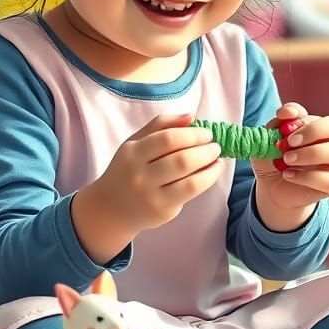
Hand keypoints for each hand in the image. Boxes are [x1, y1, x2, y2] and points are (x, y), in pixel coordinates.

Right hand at [90, 113, 222, 235]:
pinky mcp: (163, 211)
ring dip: (210, 166)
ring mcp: (151, 196)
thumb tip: (191, 117)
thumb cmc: (128, 170)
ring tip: (217, 159)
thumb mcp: (135, 143)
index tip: (206, 133)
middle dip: (204, 150)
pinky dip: (207, 180)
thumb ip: (161, 125)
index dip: (192, 134)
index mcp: (132, 153)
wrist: (112, 208)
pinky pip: (191, 193)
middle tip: (215, 146)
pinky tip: (212, 172)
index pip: (168, 139)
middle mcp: (140, 175)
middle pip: (181, 160)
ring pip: (189, 180)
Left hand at [250, 102, 328, 213]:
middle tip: (288, 143)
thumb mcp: (272, 136)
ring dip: (309, 154)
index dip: (306, 119)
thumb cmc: (277, 155)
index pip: (327, 117)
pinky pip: (328, 180)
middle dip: (312, 131)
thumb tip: (287, 112)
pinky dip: (304, 176)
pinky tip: (288, 175)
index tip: (283, 125)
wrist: (273, 185)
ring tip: (286, 159)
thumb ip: (279, 122)